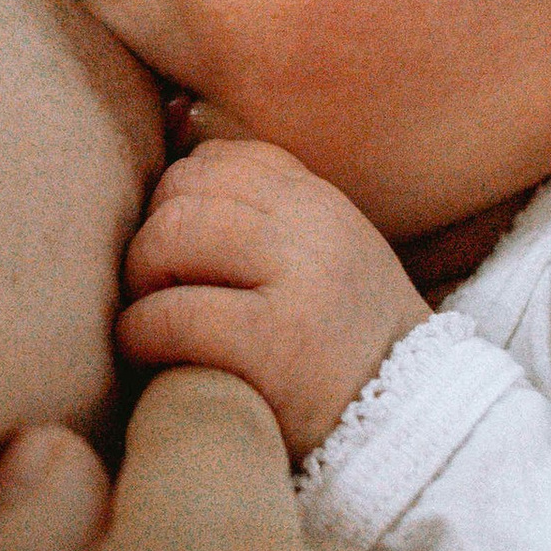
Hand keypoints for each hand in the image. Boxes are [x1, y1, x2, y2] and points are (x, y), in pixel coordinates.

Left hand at [116, 128, 429, 460]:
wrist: (410, 434)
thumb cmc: (340, 350)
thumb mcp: (318, 258)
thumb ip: (259, 201)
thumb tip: (175, 116)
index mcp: (322, 202)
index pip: (217, 159)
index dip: (176, 204)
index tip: (179, 259)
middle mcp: (316, 230)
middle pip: (183, 193)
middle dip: (149, 244)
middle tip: (154, 295)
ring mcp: (300, 284)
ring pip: (169, 238)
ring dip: (140, 285)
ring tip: (152, 323)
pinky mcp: (274, 346)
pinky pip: (168, 315)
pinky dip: (140, 336)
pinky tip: (152, 358)